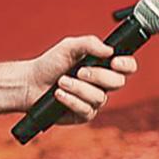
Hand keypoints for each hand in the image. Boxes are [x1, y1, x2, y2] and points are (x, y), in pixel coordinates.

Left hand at [23, 35, 137, 124]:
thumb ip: (89, 43)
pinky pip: (86, 110)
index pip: (127, 66)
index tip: (114, 62)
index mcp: (102, 65)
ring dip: (78, 88)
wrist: (31, 82)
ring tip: (61, 81)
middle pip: (118, 82)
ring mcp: (94, 100)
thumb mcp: (68, 47)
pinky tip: (59, 94)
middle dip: (98, 75)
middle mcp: (102, 84)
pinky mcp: (84, 114)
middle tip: (79, 71)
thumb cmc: (50, 63)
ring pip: (99, 97)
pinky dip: (71, 100)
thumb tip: (109, 49)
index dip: (127, 64)